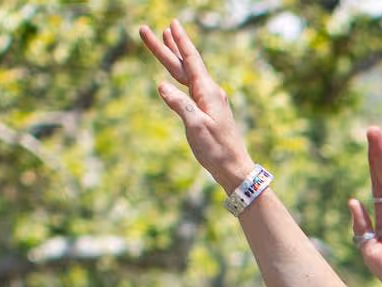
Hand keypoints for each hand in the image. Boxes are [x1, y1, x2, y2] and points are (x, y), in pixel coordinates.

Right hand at [139, 21, 256, 190]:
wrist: (234, 167)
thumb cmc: (217, 150)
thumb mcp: (196, 128)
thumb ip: (180, 105)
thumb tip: (160, 84)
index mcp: (208, 92)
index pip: (191, 61)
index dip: (180, 42)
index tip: (171, 24)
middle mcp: (210, 92)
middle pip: (184, 64)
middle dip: (166, 46)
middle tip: (147, 29)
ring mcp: (209, 100)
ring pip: (187, 73)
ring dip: (175, 55)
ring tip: (165, 38)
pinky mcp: (208, 109)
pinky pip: (191, 85)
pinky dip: (182, 73)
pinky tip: (178, 71)